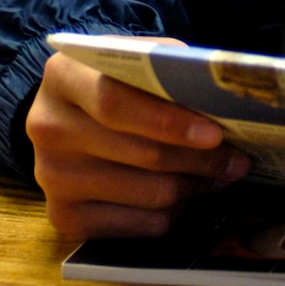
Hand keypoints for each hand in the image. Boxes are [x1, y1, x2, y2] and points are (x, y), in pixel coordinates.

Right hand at [26, 43, 250, 238]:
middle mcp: (47, 127)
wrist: (73, 111)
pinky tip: (186, 193)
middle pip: (139, 154)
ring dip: (193, 186)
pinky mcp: (63, 217)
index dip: (168, 122)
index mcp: (63, 75)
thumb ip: (170, 70)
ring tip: (217, 174)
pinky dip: (173, 212)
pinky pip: (140, 226)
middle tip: (236, 159)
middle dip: (199, 160)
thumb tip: (220, 98)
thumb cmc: (117, 80)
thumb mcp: (136, 59)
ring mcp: (51, 177)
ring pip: (147, 195)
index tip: (214, 134)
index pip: (114, 104)